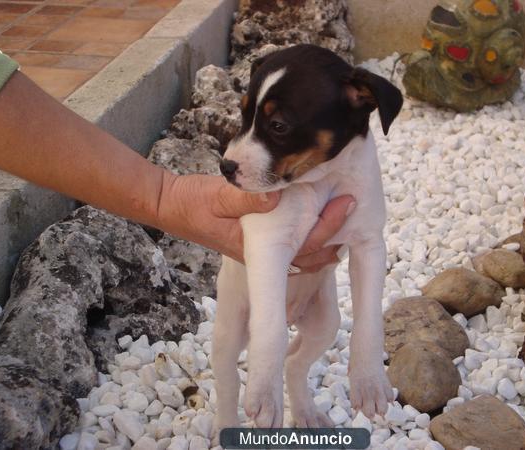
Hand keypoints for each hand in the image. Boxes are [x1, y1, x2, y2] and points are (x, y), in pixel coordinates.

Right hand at [156, 173, 354, 271]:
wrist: (172, 205)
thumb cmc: (192, 203)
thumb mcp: (217, 196)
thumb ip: (244, 197)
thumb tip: (275, 196)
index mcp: (255, 246)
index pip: (300, 248)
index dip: (326, 231)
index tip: (344, 204)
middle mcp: (261, 250)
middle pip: (306, 252)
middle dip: (333, 233)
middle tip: (352, 204)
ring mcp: (260, 243)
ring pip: (300, 247)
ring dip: (322, 232)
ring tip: (344, 209)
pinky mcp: (257, 232)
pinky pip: (290, 237)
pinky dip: (307, 226)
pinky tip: (317, 207)